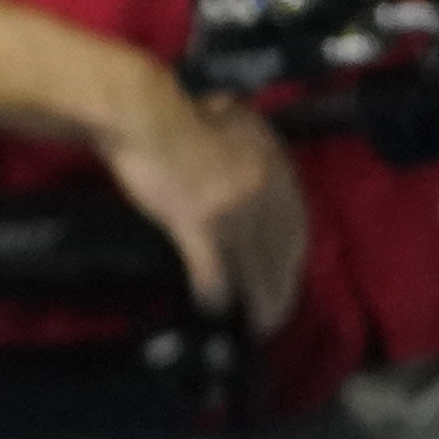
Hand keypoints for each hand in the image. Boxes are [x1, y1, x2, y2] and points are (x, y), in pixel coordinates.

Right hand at [99, 84, 308, 331]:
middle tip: (277, 316)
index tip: (290, 278)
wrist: (142, 114)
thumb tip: (247, 164)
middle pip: (282, 251)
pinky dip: (216, 292)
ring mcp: (231, 208)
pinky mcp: (197, 222)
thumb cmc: (180, 113)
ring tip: (257, 325)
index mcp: (273, 165)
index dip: (294, 258)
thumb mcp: (234, 122)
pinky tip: (212, 307)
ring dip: (260, 301)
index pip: (296, 222)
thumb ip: (251, 145)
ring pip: (256, 266)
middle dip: (283, 289)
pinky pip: (213, 268)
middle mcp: (262, 190)